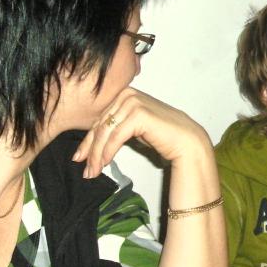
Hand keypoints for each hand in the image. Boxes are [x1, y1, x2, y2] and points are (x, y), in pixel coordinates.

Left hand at [73, 87, 212, 178]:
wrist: (187, 141)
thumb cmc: (163, 137)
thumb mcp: (134, 130)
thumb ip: (117, 129)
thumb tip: (94, 144)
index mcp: (125, 95)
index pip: (101, 120)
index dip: (89, 141)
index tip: (80, 158)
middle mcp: (127, 95)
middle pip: (101, 126)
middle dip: (90, 150)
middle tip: (85, 170)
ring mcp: (133, 102)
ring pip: (105, 132)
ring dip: (97, 155)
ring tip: (92, 172)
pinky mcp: (139, 114)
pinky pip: (116, 137)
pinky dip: (108, 152)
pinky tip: (104, 164)